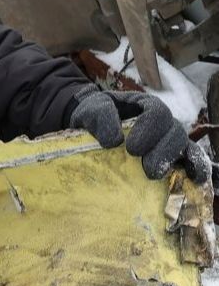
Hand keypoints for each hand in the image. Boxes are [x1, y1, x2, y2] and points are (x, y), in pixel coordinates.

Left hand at [68, 86, 209, 183]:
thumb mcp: (91, 109)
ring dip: (175, 163)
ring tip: (157, 177)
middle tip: (147, 170)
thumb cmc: (94, 116)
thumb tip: (114, 141)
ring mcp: (168, 140)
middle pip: (175, 132)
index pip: (158, 113)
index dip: (150, 130)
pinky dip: (195, 169)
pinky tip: (194, 180)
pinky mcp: (169, 158)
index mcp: (146, 106)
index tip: (132, 149)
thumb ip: (101, 116)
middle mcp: (162, 123)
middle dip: (164, 152)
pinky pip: (189, 161)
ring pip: (185, 147)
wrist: (89, 130)